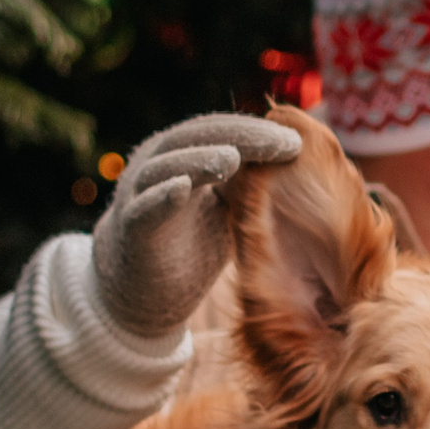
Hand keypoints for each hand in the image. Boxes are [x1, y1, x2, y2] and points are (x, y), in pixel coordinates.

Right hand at [92, 114, 302, 338]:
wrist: (141, 296)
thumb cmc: (190, 247)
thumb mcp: (228, 210)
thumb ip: (250, 185)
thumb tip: (299, 163)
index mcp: (185, 156)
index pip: (222, 132)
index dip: (257, 132)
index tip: (296, 140)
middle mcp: (158, 165)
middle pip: (197, 137)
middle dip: (241, 137)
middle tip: (281, 142)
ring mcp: (139, 195)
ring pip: (166, 166)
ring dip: (200, 160)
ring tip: (232, 158)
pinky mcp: (129, 229)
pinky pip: (143, 208)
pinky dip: (161, 197)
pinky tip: (183, 189)